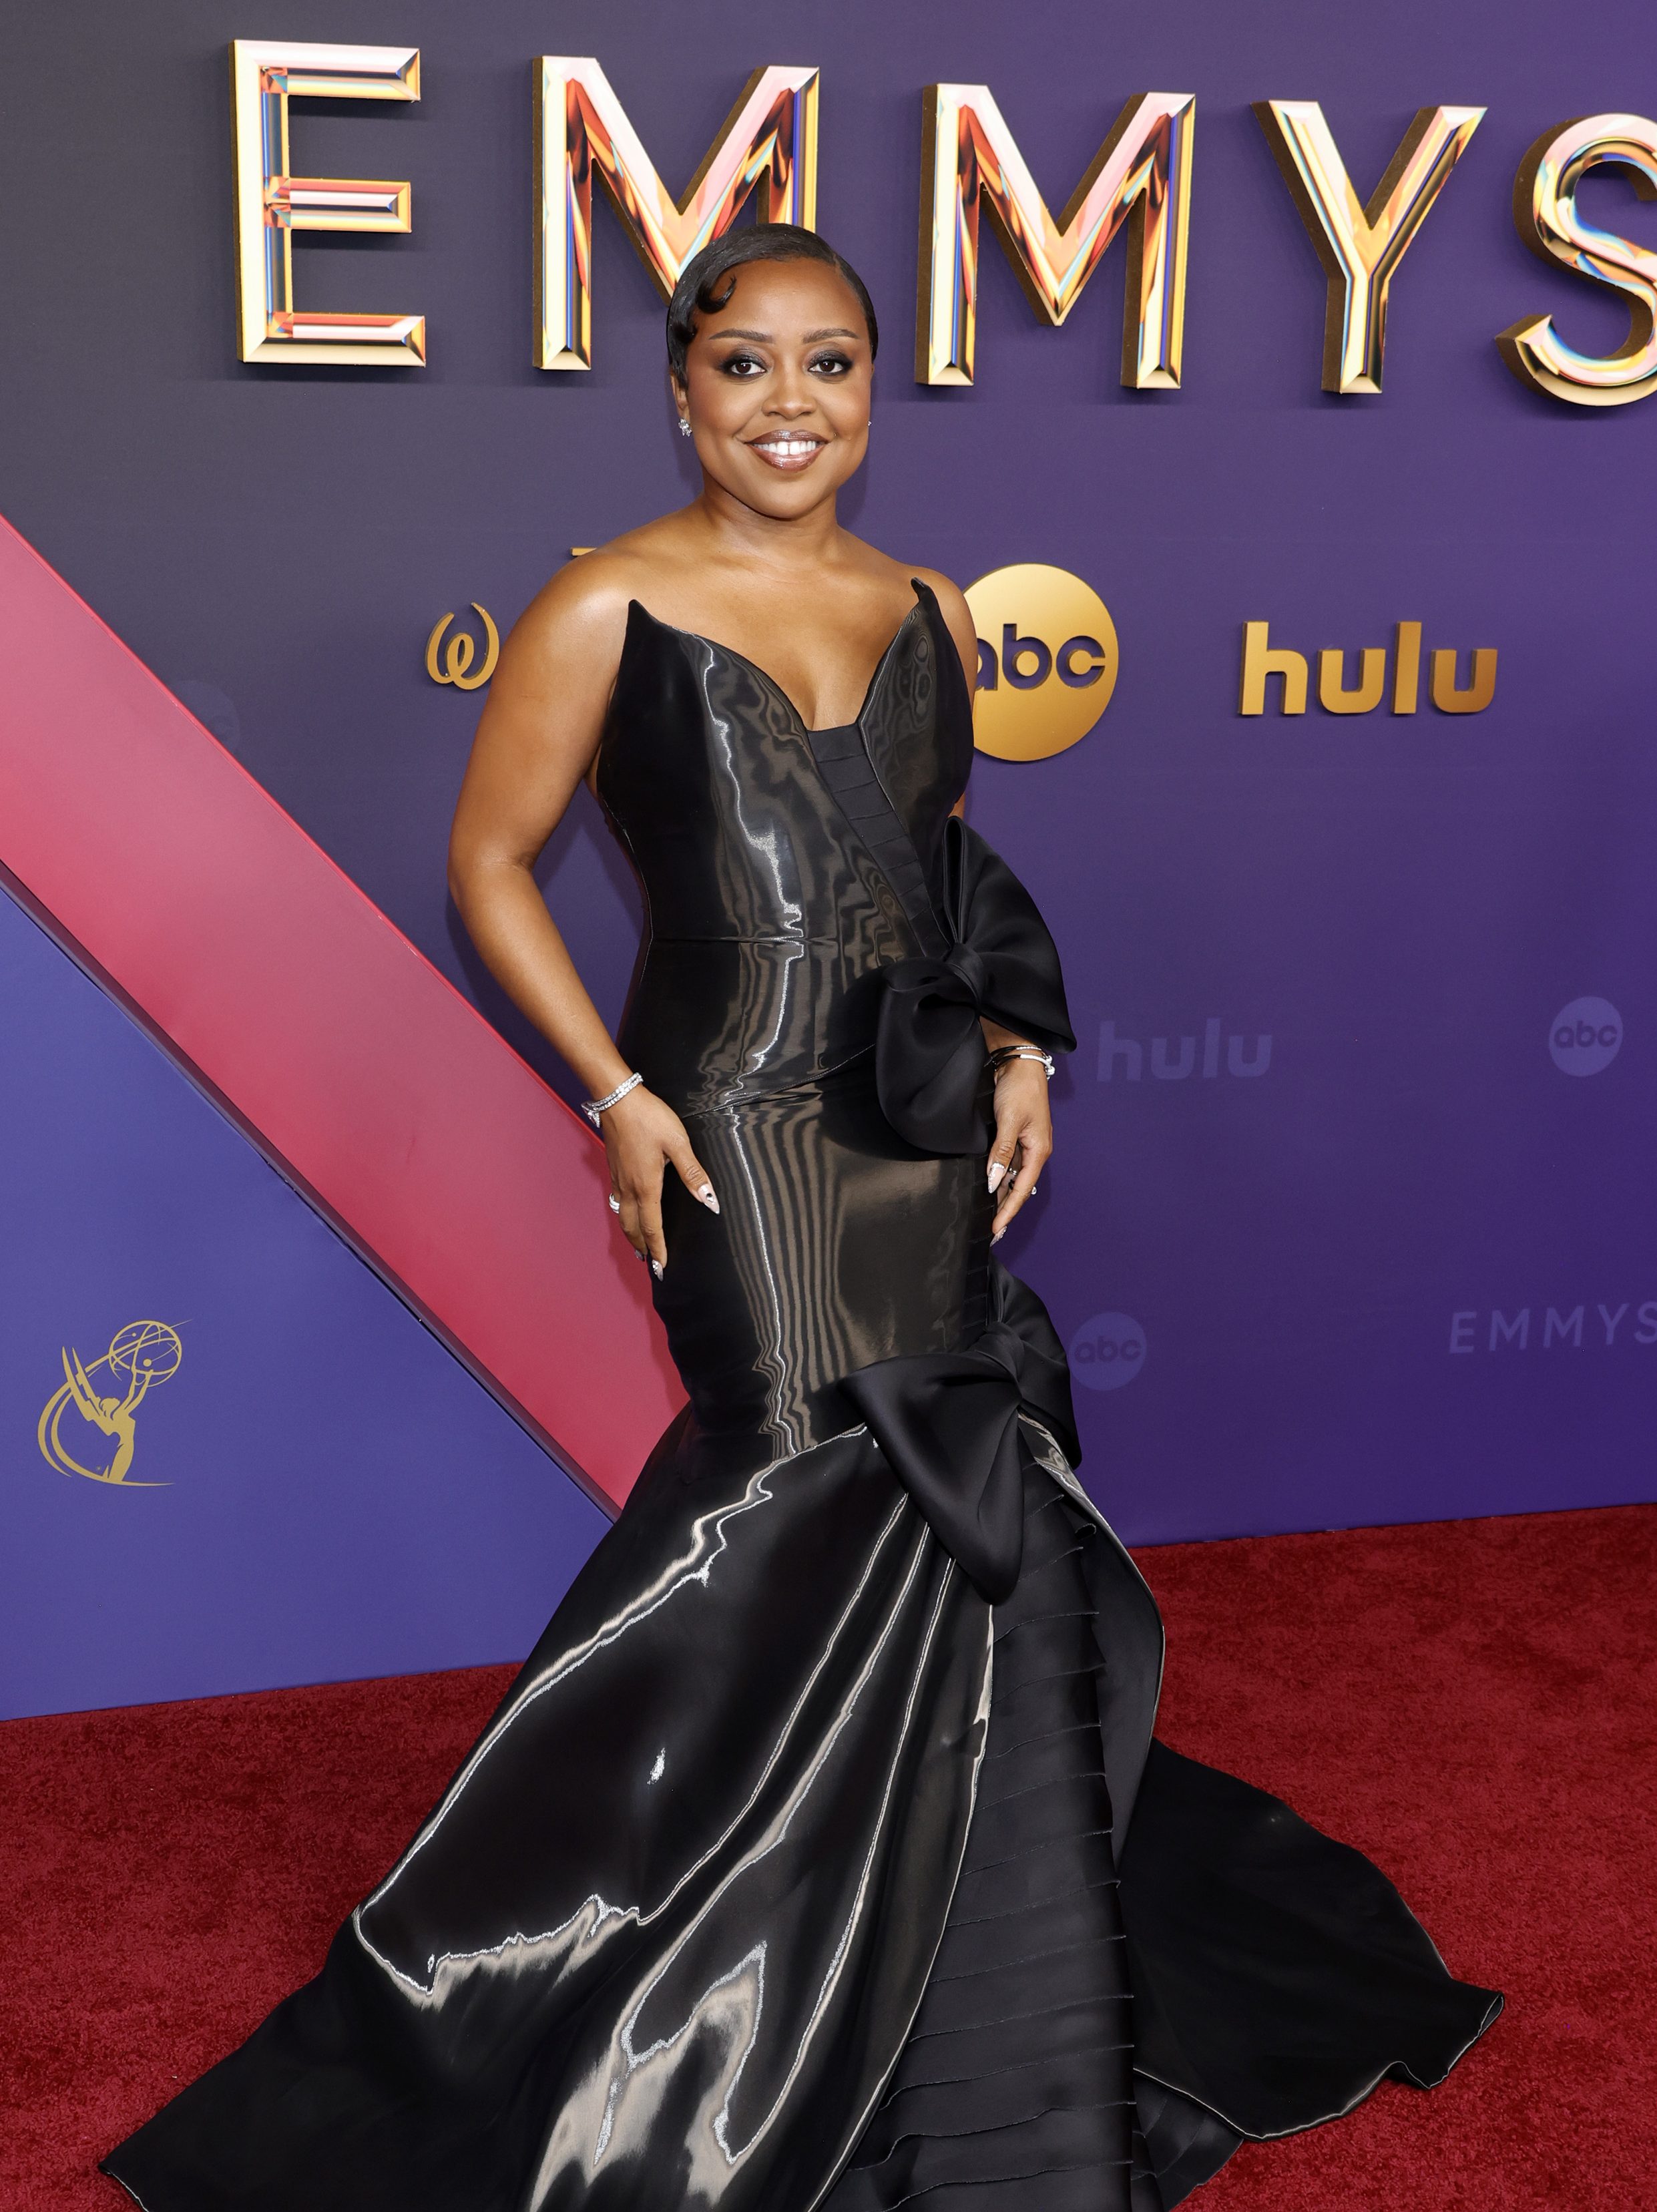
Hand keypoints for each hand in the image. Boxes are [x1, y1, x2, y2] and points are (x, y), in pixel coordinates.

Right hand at [601, 1085, 717, 1275]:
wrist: (617, 1098)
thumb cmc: (649, 1118)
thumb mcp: (678, 1142)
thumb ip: (693, 1173)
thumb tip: (709, 1200)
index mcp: (646, 1186)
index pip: (652, 1227)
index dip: (658, 1249)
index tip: (661, 1268)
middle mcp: (629, 1188)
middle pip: (633, 1227)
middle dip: (642, 1247)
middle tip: (649, 1264)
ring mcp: (618, 1178)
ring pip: (623, 1216)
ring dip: (631, 1234)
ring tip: (638, 1247)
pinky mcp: (613, 1168)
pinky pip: (617, 1201)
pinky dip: (624, 1216)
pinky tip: (627, 1213)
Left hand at [986, 1056, 1051, 1241]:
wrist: (1020, 1065)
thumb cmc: (1019, 1090)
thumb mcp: (1008, 1122)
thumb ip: (1001, 1152)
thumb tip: (994, 1181)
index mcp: (1039, 1151)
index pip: (1022, 1189)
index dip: (1008, 1210)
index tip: (996, 1228)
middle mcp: (1035, 1151)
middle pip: (1019, 1188)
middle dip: (1007, 1209)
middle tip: (994, 1231)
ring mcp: (1027, 1145)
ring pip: (1014, 1178)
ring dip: (1003, 1196)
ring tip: (990, 1216)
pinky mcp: (1017, 1137)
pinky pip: (1009, 1165)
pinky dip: (1000, 1179)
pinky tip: (992, 1188)